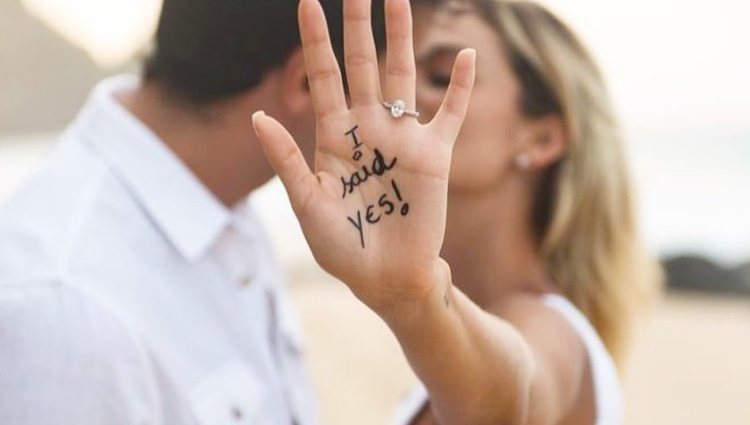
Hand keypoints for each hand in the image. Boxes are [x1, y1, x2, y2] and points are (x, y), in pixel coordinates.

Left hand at [252, 0, 474, 313]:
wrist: (386, 277)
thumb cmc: (342, 246)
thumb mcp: (307, 204)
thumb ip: (287, 159)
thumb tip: (258, 116)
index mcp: (333, 136)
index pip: (323, 76)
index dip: (315, 39)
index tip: (307, 1)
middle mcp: (368, 128)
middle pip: (362, 64)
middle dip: (358, 24)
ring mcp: (402, 138)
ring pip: (403, 76)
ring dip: (402, 38)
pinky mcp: (434, 156)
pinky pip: (450, 114)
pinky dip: (460, 88)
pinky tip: (467, 58)